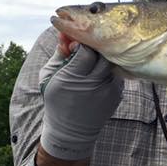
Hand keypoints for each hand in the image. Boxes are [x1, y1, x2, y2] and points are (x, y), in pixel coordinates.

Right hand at [39, 42, 122, 160]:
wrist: (71, 131)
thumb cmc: (56, 100)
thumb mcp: (49, 77)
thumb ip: (58, 54)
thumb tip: (67, 34)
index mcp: (73, 78)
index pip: (86, 51)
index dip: (81, 44)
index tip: (76, 45)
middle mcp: (93, 84)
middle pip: (102, 55)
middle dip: (95, 48)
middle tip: (87, 49)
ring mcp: (108, 91)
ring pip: (111, 64)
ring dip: (102, 59)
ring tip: (91, 64)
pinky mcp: (117, 96)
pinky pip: (116, 75)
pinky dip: (107, 72)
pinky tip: (98, 75)